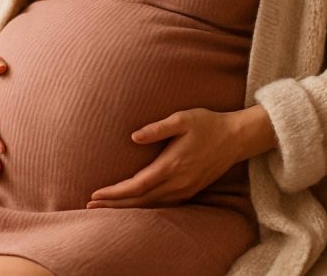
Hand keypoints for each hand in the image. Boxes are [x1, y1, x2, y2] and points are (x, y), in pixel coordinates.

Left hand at [86, 108, 242, 208]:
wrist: (236, 138)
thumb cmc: (207, 124)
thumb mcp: (182, 118)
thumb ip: (157, 128)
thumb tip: (133, 137)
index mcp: (172, 165)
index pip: (137, 185)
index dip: (115, 192)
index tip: (96, 193)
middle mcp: (178, 182)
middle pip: (140, 200)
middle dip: (114, 204)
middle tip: (90, 205)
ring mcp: (185, 189)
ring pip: (151, 205)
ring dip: (127, 208)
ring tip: (106, 207)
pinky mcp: (190, 190)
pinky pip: (163, 204)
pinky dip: (144, 207)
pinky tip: (134, 206)